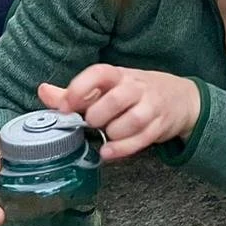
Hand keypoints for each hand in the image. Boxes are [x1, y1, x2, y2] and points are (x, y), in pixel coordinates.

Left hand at [37, 66, 200, 163]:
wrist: (182, 98)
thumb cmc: (136, 92)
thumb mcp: (109, 87)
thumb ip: (75, 93)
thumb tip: (43, 91)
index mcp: (119, 75)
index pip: (100, 73)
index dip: (80, 89)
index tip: (65, 107)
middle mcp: (137, 87)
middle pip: (114, 100)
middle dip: (96, 117)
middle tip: (91, 123)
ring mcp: (151, 106)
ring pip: (130, 122)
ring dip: (112, 134)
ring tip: (106, 136)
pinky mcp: (160, 125)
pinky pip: (141, 140)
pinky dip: (122, 149)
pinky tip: (109, 152)